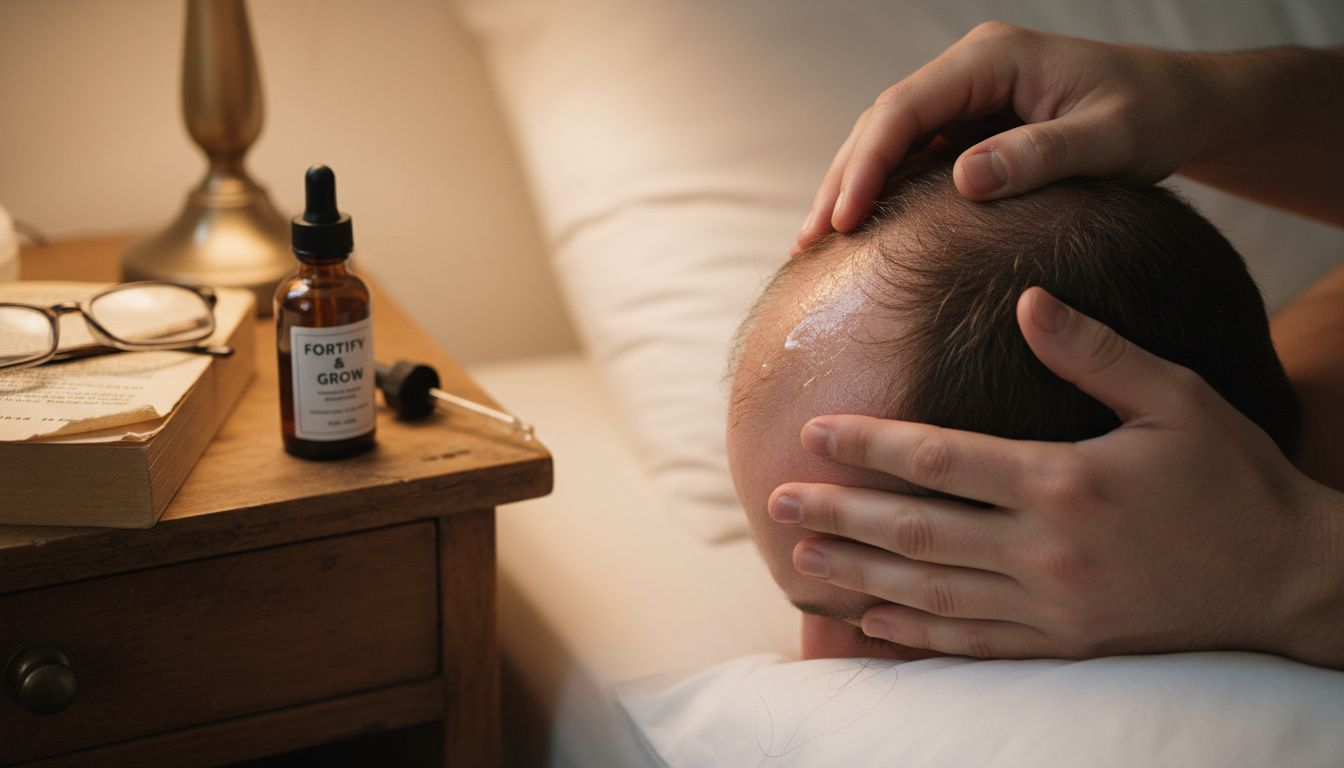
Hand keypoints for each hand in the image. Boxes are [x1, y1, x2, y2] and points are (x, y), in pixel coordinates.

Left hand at [769, 287, 1343, 666]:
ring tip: (803, 556)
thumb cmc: (1234, 479)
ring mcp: (1051, 606)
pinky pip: (973, 642)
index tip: (813, 431)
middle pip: (916, 529)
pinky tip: (872, 621)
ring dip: (859, 572)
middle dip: (840, 511)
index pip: (939, 458)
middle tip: (777, 499)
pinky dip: (916, 633)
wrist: (1290, 580)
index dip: (868, 444)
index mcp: (1063, 480)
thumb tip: (1027, 301)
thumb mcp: (1176, 398)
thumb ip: (1096, 351)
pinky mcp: (1064, 644)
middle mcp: (1044, 549)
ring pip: (930, 590)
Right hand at [796, 24, 1202, 251]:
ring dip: (854, 188)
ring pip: (890, 140)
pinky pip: (915, 155)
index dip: (866, 164)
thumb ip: (1039, 155)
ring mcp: (968, 96)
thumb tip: (963, 180)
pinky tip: (864, 230)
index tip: (844, 220)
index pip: (904, 109)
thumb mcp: (1109, 139)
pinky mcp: (974, 124)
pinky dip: (884, 191)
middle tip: (808, 243)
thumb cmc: (1156, 116)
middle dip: (842, 180)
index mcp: (992, 59)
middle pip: (882, 123)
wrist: (1186, 105)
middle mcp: (970, 70)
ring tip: (818, 244)